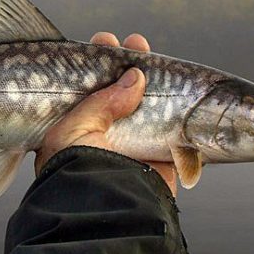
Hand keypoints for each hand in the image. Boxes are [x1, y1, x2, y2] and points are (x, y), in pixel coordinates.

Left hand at [34, 32, 177, 196]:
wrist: (106, 211)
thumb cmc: (76, 172)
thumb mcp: (74, 129)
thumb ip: (102, 101)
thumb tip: (135, 77)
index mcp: (75, 129)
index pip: (87, 89)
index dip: (97, 63)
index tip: (105, 42)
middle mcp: (104, 135)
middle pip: (119, 93)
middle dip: (127, 65)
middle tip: (132, 44)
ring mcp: (134, 146)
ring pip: (148, 106)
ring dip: (152, 81)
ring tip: (148, 53)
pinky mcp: (162, 160)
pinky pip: (176, 131)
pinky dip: (179, 111)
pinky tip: (179, 87)